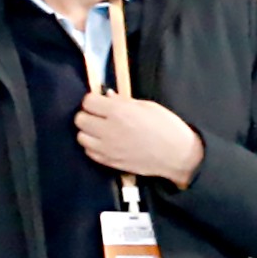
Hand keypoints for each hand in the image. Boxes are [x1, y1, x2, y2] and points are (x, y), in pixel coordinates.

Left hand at [75, 94, 204, 188]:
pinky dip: (93, 146)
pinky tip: (105, 142)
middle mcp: (109, 130)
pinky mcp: (109, 162)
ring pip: (81, 137)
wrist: (177, 155)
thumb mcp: (147, 106)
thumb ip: (123, 101)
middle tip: (99, 115)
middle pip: (80, 119)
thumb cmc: (166, 127)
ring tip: (100, 129)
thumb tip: (107, 96)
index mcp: (119, 112)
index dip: (93, 100)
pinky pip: (89, 152)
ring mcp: (108, 148)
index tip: (100, 102)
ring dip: (88, 131)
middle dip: (88, 114)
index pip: (88, 101)